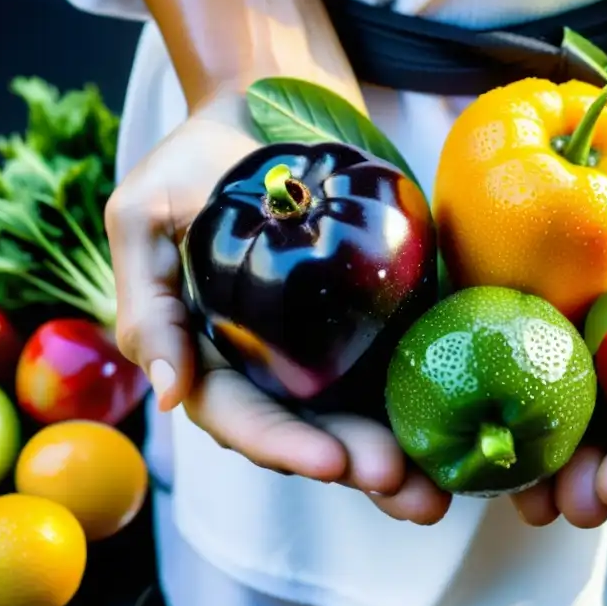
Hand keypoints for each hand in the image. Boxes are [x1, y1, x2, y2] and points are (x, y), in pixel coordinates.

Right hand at [105, 92, 449, 524]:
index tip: (333, 464)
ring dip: (399, 457)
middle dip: (357, 465)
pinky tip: (463, 428)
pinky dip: (430, 401)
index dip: (284, 446)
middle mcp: (270, 365)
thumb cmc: (193, 164)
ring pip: (360, 415)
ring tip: (438, 490)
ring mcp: (325, 346)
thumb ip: (147, 301)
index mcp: (210, 357)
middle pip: (311, 432)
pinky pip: (401, 366)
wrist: (265, 114)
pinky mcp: (374, 318)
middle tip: (406, 489)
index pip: (244, 417)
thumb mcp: (143, 217)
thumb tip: (169, 392)